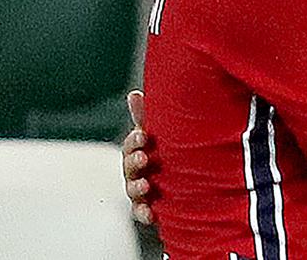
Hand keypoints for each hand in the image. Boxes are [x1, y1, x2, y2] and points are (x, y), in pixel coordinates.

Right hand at [121, 90, 153, 224]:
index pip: (130, 145)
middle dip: (134, 162)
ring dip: (137, 187)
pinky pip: (141, 212)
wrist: (177, 181)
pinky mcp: (148, 207)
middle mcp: (136, 171)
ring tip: (145, 185)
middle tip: (143, 158)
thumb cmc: (161, 152)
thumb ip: (144, 116)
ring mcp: (141, 190)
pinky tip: (151, 213)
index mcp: (137, 152)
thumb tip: (133, 94)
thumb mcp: (155, 134)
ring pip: (133, 189)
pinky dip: (144, 213)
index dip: (134, 140)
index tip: (143, 135)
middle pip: (128, 167)